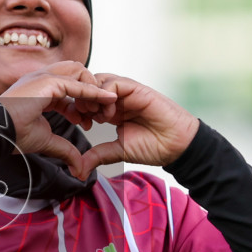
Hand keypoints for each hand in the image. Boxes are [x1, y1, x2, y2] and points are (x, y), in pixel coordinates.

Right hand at [0, 61, 116, 174]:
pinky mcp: (46, 82)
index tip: (89, 121)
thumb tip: (79, 167)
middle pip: (75, 72)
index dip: (81, 103)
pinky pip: (76, 83)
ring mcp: (42, 77)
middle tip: (97, 113)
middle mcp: (41, 79)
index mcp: (38, 90)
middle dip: (90, 89)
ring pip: (79, 71)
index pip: (67, 87)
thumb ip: (65, 149)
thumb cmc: (12, 136)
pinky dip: (92, 91)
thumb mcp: (46, 141)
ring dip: (93, 88)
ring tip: (101, 108)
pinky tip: (104, 100)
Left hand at [77, 73, 199, 172]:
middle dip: (80, 100)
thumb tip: (78, 171)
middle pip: (87, 86)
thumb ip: (97, 156)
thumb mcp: (117, 151)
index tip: (79, 124)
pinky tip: (109, 112)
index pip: (84, 99)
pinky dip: (105, 95)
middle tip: (83, 118)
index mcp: (110, 110)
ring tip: (95, 115)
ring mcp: (125, 92)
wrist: (175, 145)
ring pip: (97, 81)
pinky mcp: (135, 88)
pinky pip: (113, 83)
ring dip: (91, 97)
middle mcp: (116, 98)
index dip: (76, 108)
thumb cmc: (151, 147)